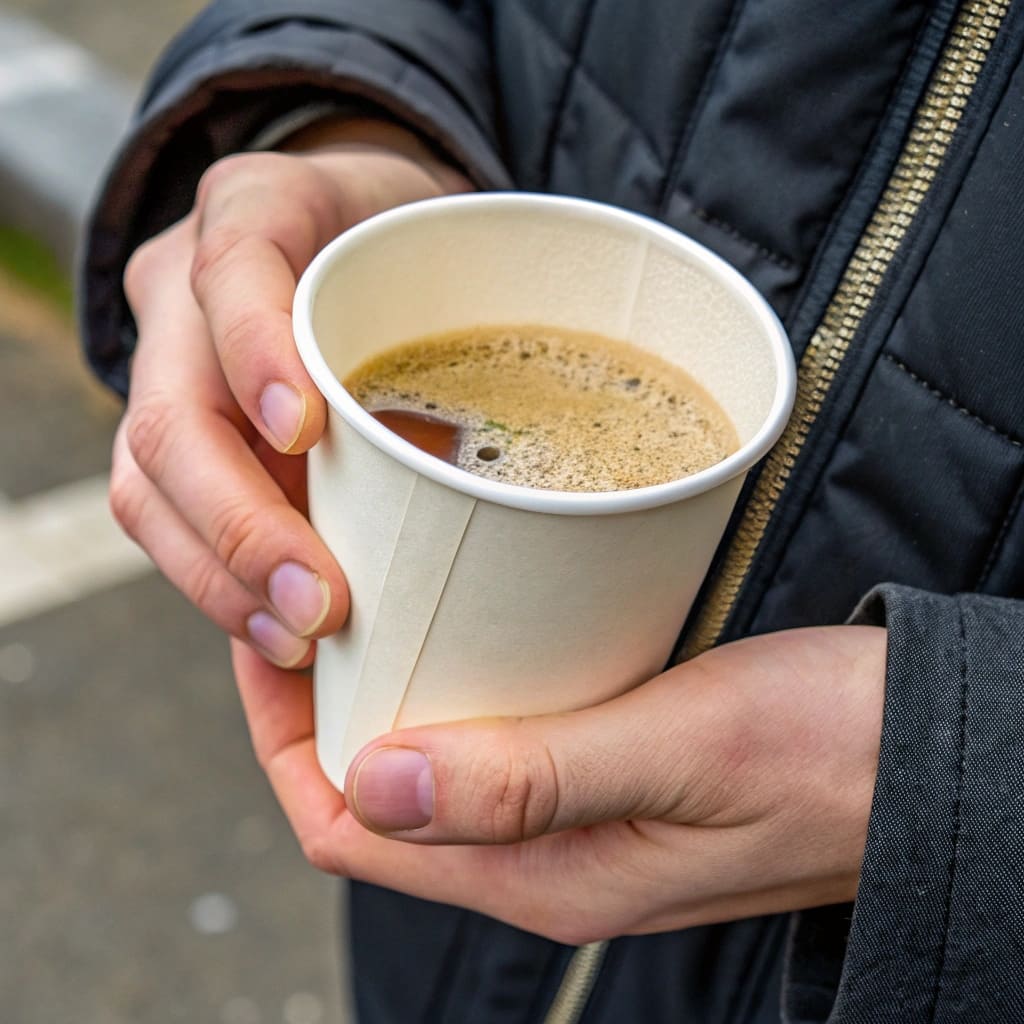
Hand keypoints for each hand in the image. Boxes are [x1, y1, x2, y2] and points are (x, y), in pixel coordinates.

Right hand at [110, 118, 471, 665]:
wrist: (359, 232)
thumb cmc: (412, 251)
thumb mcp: (446, 248)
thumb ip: (457, 321)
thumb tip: (548, 468)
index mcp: (262, 213)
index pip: (236, 264)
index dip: (257, 347)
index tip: (307, 431)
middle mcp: (192, 296)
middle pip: (172, 414)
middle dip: (241, 525)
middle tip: (322, 608)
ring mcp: (171, 374)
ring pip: (147, 486)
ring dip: (220, 578)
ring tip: (298, 641)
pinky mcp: (179, 441)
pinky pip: (166, 524)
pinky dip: (221, 593)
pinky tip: (276, 646)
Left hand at [235, 623, 886, 943]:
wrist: (928, 756)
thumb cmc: (833, 757)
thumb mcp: (687, 750)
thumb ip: (535, 779)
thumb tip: (377, 785)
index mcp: (543, 872)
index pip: (350, 825)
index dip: (284, 736)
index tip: (268, 638)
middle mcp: (543, 852)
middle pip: (374, 787)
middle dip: (319, 701)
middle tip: (304, 595)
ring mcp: (572, 809)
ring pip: (430, 754)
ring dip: (384, 682)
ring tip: (362, 593)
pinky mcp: (604, 762)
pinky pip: (492, 728)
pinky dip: (453, 672)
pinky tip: (459, 613)